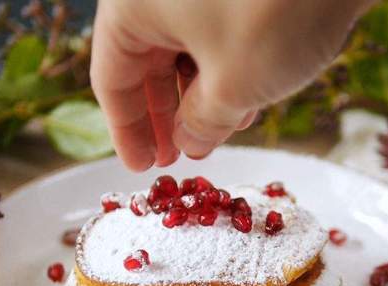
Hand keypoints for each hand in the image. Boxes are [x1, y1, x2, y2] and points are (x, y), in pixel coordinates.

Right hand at [90, 0, 368, 170]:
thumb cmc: (275, 14)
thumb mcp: (233, 86)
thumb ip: (202, 123)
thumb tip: (190, 141)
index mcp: (133, 5)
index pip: (112, 78)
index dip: (126, 131)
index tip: (142, 167)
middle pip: (146, 61)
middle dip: (167, 114)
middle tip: (181, 156)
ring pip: (184, 48)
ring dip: (201, 95)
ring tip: (222, 132)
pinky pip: (214, 30)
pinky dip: (224, 67)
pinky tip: (248, 98)